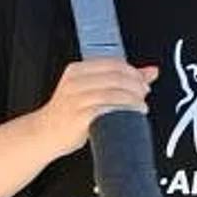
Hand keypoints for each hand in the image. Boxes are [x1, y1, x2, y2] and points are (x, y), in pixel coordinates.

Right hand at [30, 60, 157, 157]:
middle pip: (116, 77)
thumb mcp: (91, 90)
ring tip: (141, 107)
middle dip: (136, 85)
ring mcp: (74, 100)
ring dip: (133, 100)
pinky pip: (106, 110)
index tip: (144, 82)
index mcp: (77, 70)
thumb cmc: (69, 112)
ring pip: (113, 93)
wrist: (44, 133)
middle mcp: (74, 82)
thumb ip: (120, 79)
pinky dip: (123, 111)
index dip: (134, 72)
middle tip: (144, 94)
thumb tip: (151, 71)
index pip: (113, 63)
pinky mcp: (77, 117)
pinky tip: (131, 115)